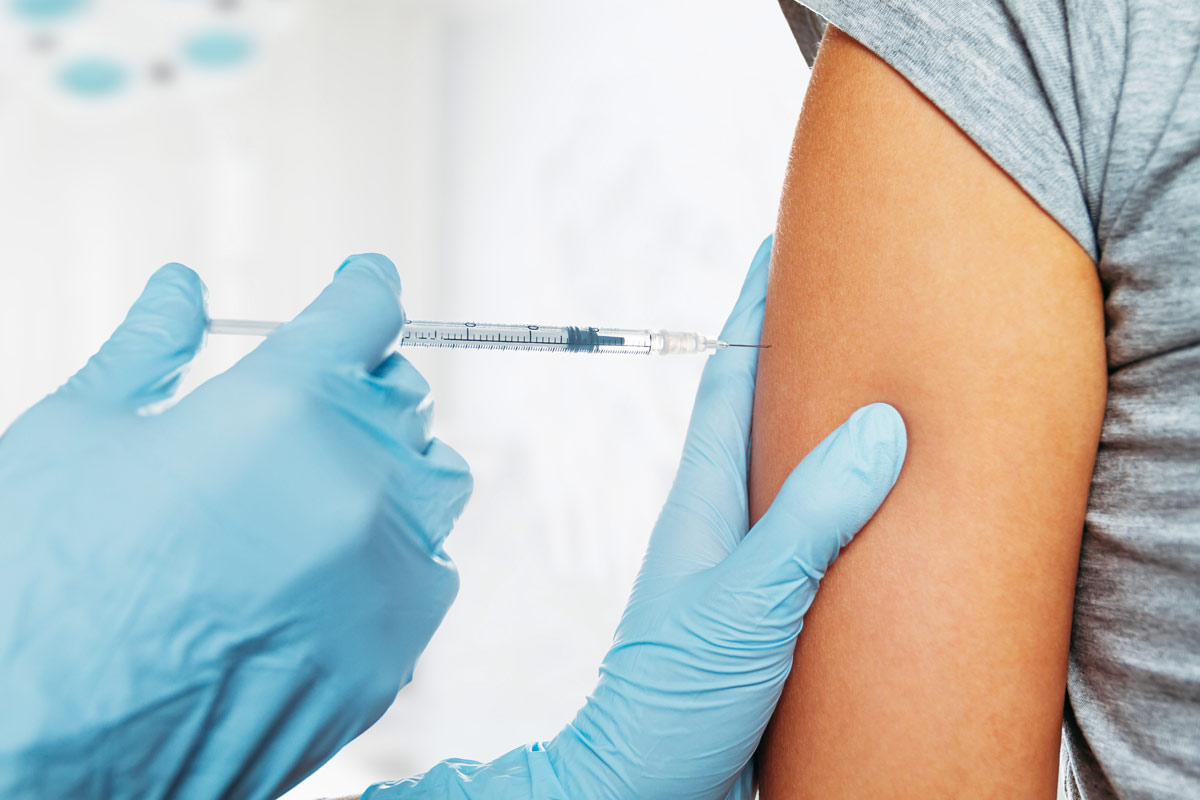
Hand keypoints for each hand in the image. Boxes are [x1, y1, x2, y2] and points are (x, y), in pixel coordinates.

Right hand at [0, 255, 471, 799]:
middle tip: (306, 411)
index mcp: (283, 406)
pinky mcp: (394, 650)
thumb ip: (148, 348)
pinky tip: (321, 574)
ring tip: (315, 493)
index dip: (364, 290)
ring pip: (434, 482)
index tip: (364, 286)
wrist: (41, 752)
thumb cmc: (42, 587)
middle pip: (403, 397)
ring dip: (388, 469)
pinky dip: (389, 556)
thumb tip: (183, 287)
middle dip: (360, 390)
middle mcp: (357, 481)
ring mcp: (385, 572)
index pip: (366, 312)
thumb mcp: (78, 438)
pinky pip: (427, 571)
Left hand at [361, 237, 904, 799]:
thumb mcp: (748, 599)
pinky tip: (888, 513)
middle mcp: (726, 522)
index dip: (756, 308)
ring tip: (889, 390)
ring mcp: (749, 567)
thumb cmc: (672, 699)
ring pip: (796, 475)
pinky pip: (819, 537)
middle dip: (805, 354)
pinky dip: (851, 507)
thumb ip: (811, 517)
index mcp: (706, 500)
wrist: (647, 787)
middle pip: (766, 414)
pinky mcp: (775, 614)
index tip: (784, 246)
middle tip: (857, 301)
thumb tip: (877, 424)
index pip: (733, 376)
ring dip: (832, 430)